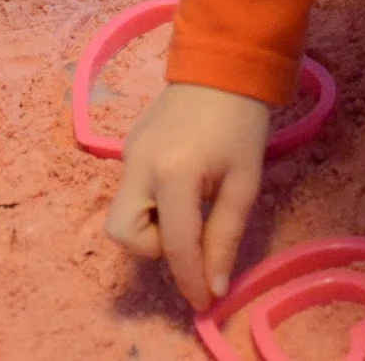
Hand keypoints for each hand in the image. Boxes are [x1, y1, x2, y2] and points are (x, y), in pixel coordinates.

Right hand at [105, 82, 269, 310]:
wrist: (222, 63)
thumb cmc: (242, 122)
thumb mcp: (244, 182)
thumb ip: (225, 235)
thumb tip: (214, 285)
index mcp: (175, 172)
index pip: (174, 243)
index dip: (190, 279)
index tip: (205, 301)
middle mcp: (140, 164)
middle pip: (122, 233)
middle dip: (154, 248)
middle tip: (188, 235)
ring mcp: (128, 153)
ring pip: (120, 214)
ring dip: (150, 226)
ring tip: (187, 208)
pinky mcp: (127, 146)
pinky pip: (130, 189)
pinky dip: (151, 203)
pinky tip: (182, 185)